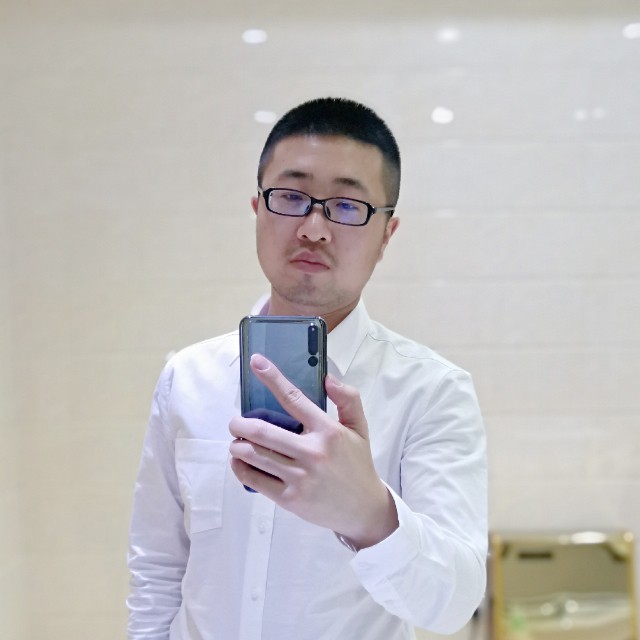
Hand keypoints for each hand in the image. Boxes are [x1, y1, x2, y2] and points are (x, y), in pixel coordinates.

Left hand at [229, 353, 397, 548]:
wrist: (363, 509)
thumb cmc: (357, 464)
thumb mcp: (360, 429)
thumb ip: (348, 399)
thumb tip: (328, 377)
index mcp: (327, 431)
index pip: (293, 398)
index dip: (272, 378)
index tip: (256, 362)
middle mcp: (311, 452)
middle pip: (262, 431)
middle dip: (239, 423)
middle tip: (235, 422)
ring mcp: (299, 477)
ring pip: (254, 455)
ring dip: (237, 445)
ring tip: (237, 441)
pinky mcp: (289, 498)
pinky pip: (254, 479)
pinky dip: (240, 467)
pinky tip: (239, 461)